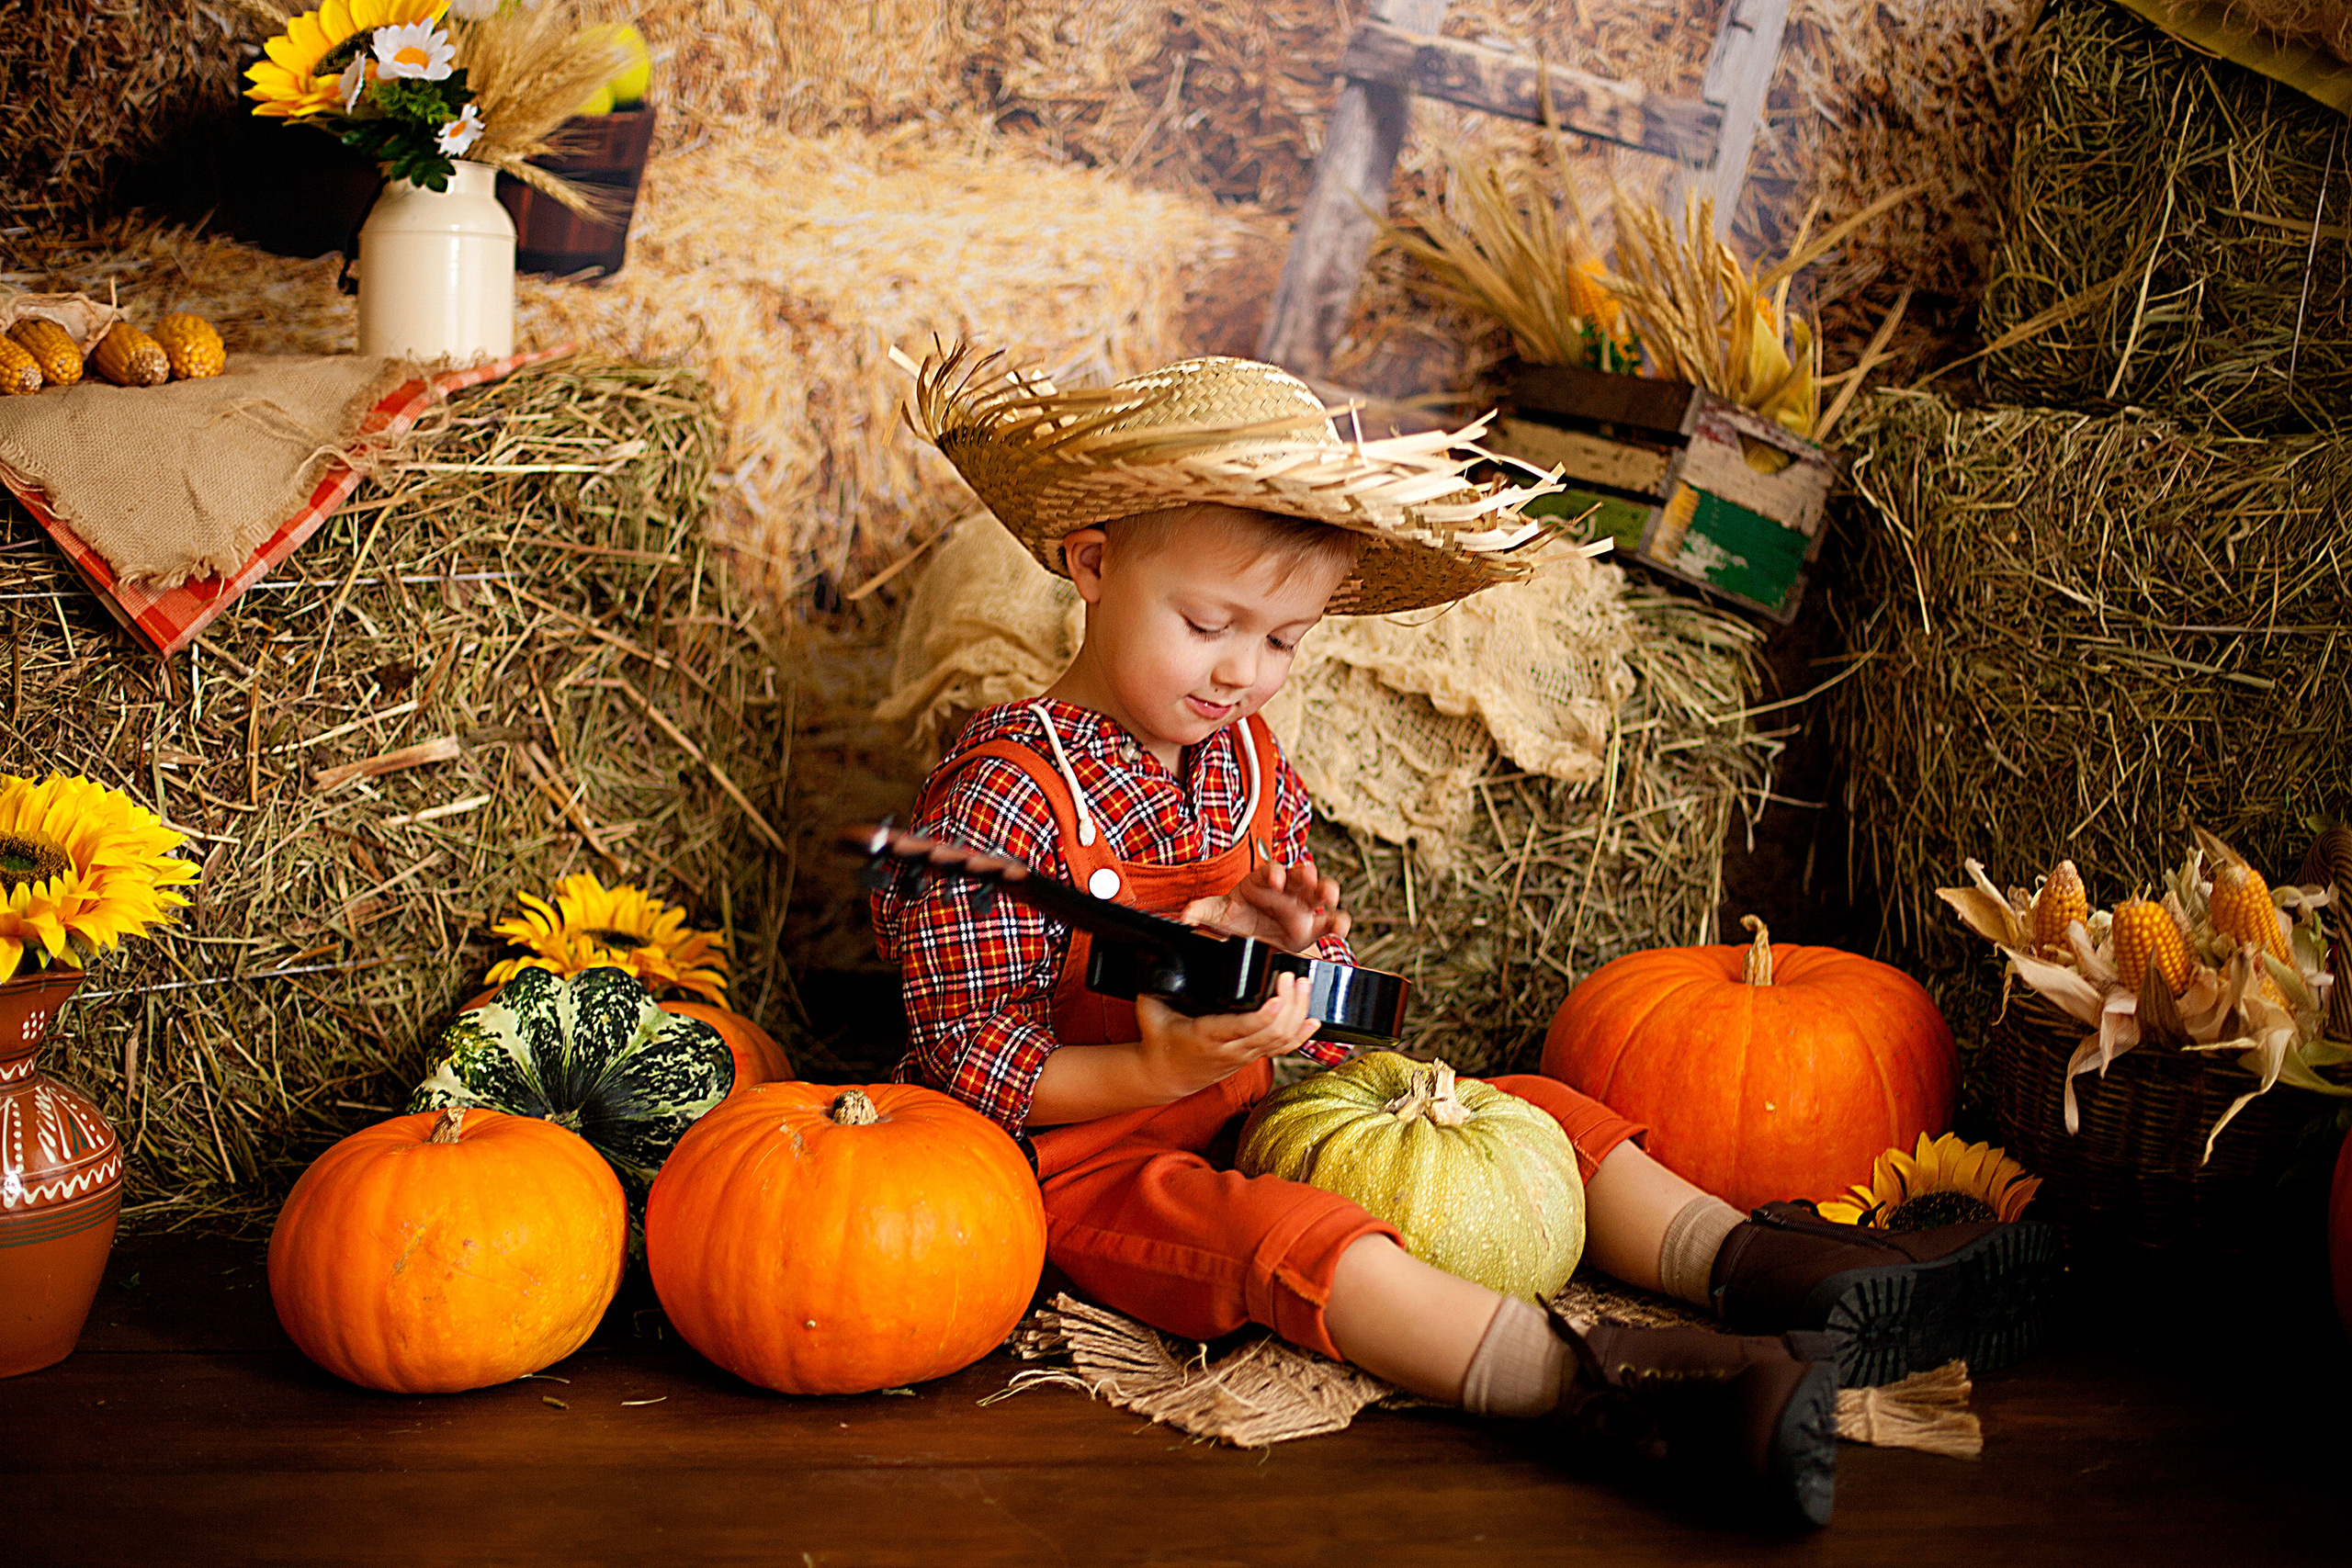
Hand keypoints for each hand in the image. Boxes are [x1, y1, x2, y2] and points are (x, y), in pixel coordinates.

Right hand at [1133, 974, 1319, 1101]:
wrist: (1163, 1077)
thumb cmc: (1158, 1041)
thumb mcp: (1150, 1009)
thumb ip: (1156, 983)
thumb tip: (1160, 952)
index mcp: (1206, 1036)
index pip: (1242, 1027)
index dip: (1265, 1014)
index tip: (1277, 992)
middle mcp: (1230, 1049)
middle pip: (1271, 1032)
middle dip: (1289, 1004)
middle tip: (1294, 977)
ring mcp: (1244, 1055)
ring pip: (1281, 1040)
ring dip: (1298, 1014)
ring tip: (1304, 986)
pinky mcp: (1251, 1057)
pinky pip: (1282, 1049)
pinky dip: (1301, 1035)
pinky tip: (1313, 1020)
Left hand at [1178, 853, 1350, 952]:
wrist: (1250, 944)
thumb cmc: (1236, 920)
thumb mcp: (1217, 915)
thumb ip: (1202, 911)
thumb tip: (1184, 916)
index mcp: (1263, 882)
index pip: (1271, 871)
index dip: (1275, 873)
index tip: (1276, 879)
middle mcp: (1287, 891)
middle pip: (1301, 875)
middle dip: (1307, 874)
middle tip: (1309, 877)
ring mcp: (1303, 908)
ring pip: (1321, 893)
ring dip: (1327, 890)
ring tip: (1328, 896)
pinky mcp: (1314, 928)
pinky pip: (1331, 922)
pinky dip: (1338, 922)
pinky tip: (1338, 927)